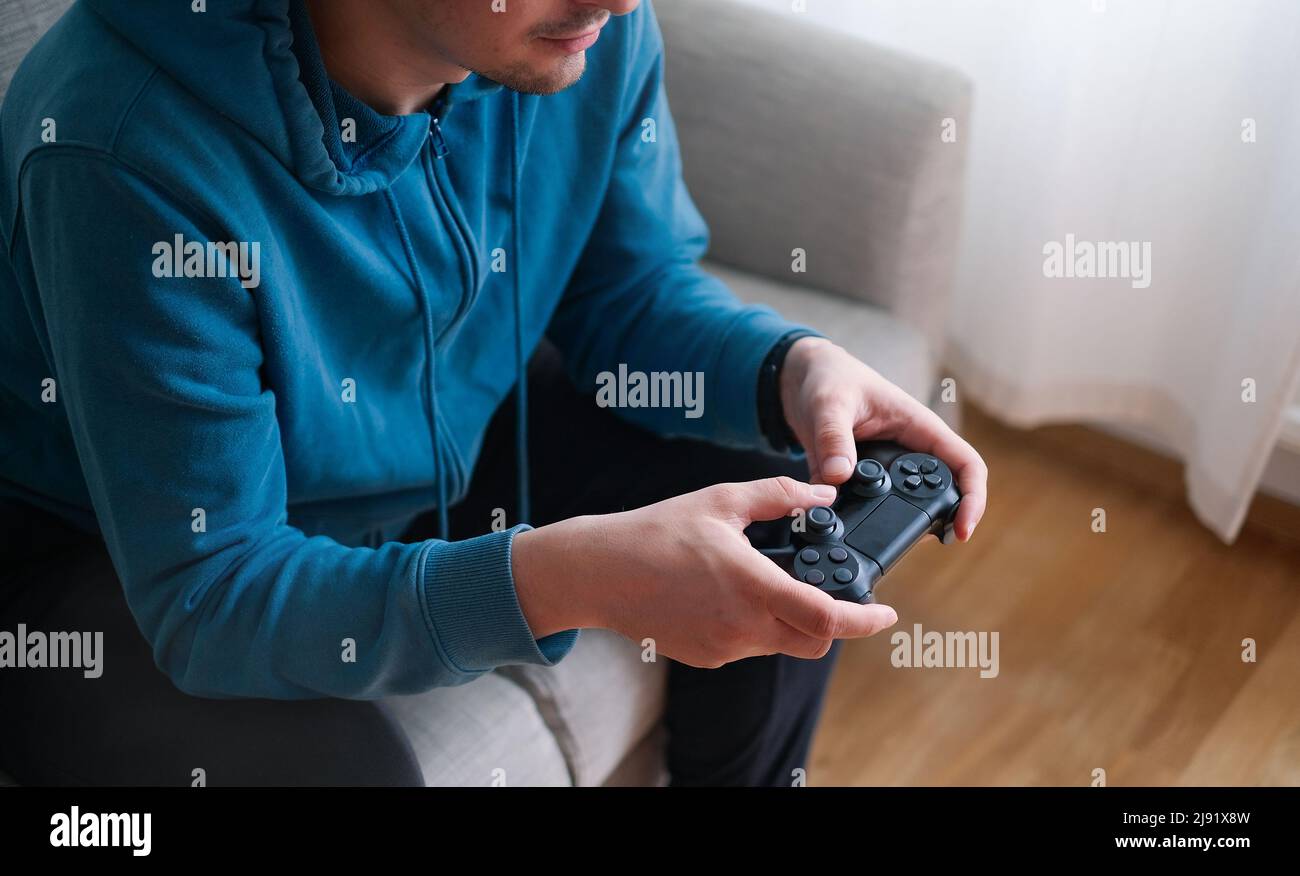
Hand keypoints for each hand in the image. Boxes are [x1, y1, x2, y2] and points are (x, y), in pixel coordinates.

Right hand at [512, 476, 898, 666]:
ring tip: (761, 577)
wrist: (600, 571)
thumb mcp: (722, 499)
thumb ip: (780, 495)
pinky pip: (748, 645)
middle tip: (828, 590)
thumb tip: (823, 494)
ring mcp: (724, 647)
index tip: (886, 611)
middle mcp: (744, 625)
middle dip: (832, 621)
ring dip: (788, 618)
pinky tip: (728, 594)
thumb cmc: (656, 531)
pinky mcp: (707, 657)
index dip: (867, 620)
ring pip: (780, 642)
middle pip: (814, 641)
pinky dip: (755, 624)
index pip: (829, 619)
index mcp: (754, 586)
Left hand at [779, 337, 987, 540]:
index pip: (965, 463)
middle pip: (941, 491)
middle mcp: (908, 450)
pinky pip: (867, 507)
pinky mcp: (859, 479)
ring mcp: (885, 468)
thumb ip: (834, 439)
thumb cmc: (827, 377)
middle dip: (939, 520)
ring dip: (897, 525)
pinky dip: (859, 521)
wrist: (799, 378)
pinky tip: (846, 533)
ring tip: (885, 545)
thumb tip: (840, 477)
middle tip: (923, 544)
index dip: (973, 498)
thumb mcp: (830, 404)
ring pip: (905, 504)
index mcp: (919, 426)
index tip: (962, 529)